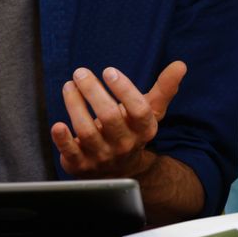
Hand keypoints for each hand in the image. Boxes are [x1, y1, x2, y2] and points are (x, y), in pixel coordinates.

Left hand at [51, 61, 186, 177]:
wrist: (119, 171)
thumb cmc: (132, 131)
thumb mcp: (150, 112)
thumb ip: (164, 89)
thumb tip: (180, 65)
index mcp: (143, 129)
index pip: (139, 109)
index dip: (124, 89)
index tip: (109, 71)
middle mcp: (124, 144)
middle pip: (109, 117)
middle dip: (93, 91)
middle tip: (80, 72)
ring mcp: (102, 156)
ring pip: (87, 131)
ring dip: (75, 105)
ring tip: (69, 86)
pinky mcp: (80, 165)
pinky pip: (71, 153)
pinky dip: (63, 140)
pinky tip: (57, 125)